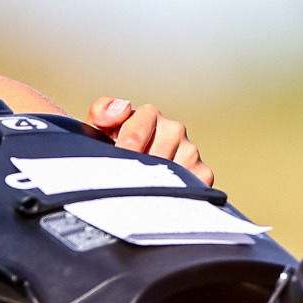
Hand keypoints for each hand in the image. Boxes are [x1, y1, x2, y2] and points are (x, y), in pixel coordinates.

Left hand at [89, 96, 211, 183]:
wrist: (130, 172)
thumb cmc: (113, 149)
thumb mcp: (99, 131)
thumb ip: (102, 111)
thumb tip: (124, 107)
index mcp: (149, 115)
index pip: (134, 136)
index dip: (121, 155)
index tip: (114, 167)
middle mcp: (174, 129)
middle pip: (153, 158)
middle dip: (137, 172)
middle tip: (126, 181)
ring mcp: (190, 151)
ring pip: (172, 173)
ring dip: (154, 185)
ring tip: (141, 188)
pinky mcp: (203, 173)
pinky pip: (190, 186)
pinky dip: (173, 194)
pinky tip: (159, 195)